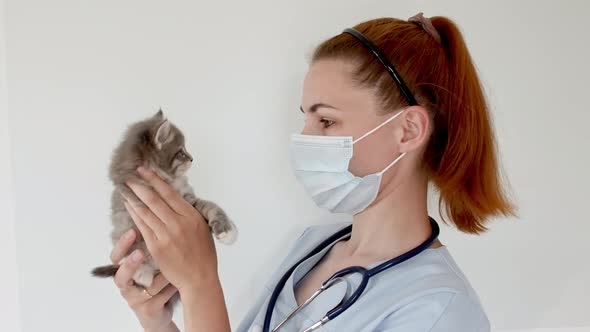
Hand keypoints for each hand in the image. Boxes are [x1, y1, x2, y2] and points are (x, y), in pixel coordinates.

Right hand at [112, 228, 178, 330]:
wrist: (161, 307)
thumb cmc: (155, 278)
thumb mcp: (151, 261)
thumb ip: (149, 243)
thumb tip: (155, 215)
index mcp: (126, 269)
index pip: (116, 255)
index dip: (122, 245)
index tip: (132, 231)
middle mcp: (127, 284)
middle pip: (121, 275)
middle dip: (130, 264)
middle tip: (140, 253)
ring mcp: (136, 298)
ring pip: (147, 285)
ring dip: (163, 276)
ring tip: (175, 267)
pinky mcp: (148, 309)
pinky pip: (161, 296)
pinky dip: (172, 286)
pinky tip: (179, 282)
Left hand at [124, 166, 218, 294]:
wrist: (199, 277)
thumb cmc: (203, 253)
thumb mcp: (202, 227)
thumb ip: (189, 213)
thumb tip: (174, 198)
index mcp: (191, 216)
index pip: (169, 193)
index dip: (154, 180)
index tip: (144, 170)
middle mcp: (178, 223)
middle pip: (154, 199)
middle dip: (140, 186)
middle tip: (129, 176)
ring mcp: (166, 235)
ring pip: (145, 211)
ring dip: (133, 198)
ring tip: (125, 189)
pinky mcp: (156, 246)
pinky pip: (142, 226)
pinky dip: (134, 214)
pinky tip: (129, 206)